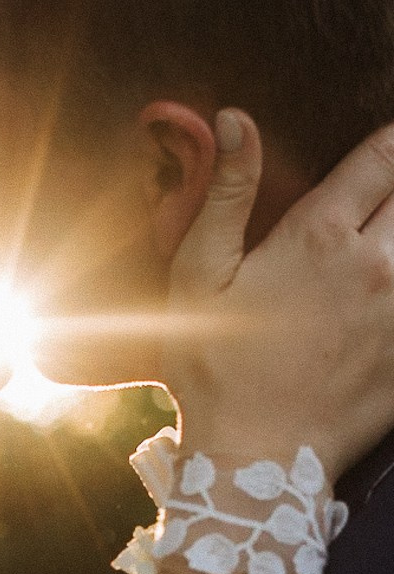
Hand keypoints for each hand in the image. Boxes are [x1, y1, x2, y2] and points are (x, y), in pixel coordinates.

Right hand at [166, 112, 393, 480]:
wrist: (254, 456)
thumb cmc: (212, 363)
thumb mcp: (199, 272)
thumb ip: (228, 191)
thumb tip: (238, 118)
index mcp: (321, 236)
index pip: (383, 156)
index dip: (392, 136)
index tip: (391, 134)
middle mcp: (376, 265)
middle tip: (386, 191)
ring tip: (388, 240)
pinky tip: (389, 289)